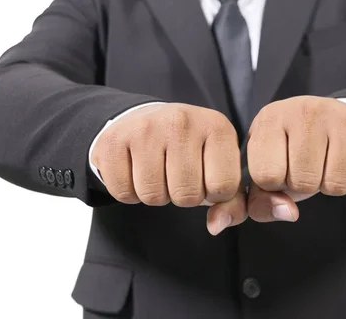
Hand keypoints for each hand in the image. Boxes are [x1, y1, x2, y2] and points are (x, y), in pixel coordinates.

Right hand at [91, 103, 244, 234]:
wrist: (145, 119)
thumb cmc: (189, 151)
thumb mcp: (220, 167)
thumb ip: (232, 203)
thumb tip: (215, 227)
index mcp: (217, 126)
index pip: (223, 188)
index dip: (214, 194)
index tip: (206, 177)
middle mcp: (181, 121)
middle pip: (187, 196)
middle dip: (183, 197)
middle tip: (178, 175)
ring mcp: (145, 128)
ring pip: (153, 196)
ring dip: (156, 195)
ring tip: (158, 171)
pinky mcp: (113, 140)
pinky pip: (123, 193)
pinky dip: (130, 192)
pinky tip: (136, 170)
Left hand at [246, 96, 345, 222]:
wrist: (330, 121)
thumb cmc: (290, 151)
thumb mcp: (264, 172)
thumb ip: (261, 202)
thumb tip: (289, 213)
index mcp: (271, 118)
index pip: (267, 176)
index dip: (275, 185)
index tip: (280, 168)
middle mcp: (307, 110)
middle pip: (304, 183)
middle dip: (305, 186)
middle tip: (308, 166)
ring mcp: (345, 117)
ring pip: (337, 185)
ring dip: (332, 186)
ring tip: (328, 164)